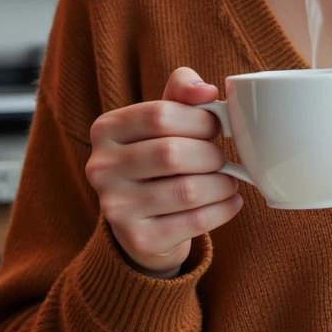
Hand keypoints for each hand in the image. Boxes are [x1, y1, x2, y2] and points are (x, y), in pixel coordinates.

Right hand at [85, 66, 243, 278]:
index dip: (199, 119)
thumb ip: (182, 91)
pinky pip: (195, 222)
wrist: (141, 222)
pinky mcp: (139, 240)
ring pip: (186, 190)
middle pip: (172, 153)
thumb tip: (207, 90)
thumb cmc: (157, 158)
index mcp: (105, 130)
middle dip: (211, 154)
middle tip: (221, 158)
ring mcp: (116, 208)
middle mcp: (101, 168)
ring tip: (229, 180)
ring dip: (221, 184)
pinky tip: (230, 201)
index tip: (216, 127)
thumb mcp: (162, 119)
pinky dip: (223, 209)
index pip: (160, 115)